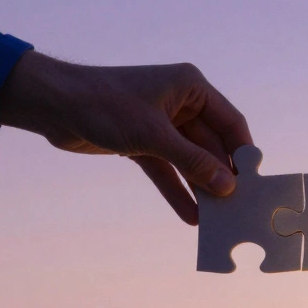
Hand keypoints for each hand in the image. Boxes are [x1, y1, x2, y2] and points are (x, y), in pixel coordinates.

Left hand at [0, 51, 251, 224]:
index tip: (253, 182)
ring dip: (200, 187)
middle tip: (236, 208)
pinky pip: (167, 170)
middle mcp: (180, 104)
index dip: (242, 152)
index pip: (230, 122)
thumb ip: (192, 162)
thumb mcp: (154, 136)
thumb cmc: (105, 105)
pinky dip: (176, 190)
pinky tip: (189, 215)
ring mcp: (161, 125)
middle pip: (211, 145)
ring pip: (189, 161)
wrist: (54, 106)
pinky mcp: (142, 143)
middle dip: (220, 176)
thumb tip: (227, 186)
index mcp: (191, 88)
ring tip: (216, 219)